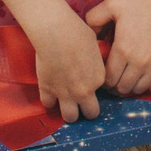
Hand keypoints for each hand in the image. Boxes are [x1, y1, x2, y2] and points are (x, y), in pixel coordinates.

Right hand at [29, 2, 108, 121]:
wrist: (56, 32)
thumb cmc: (77, 32)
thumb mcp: (94, 47)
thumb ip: (95, 63)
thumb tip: (91, 64)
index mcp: (98, 78)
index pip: (102, 95)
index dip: (94, 91)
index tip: (88, 86)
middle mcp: (84, 90)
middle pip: (90, 114)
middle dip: (86, 110)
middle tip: (80, 103)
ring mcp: (66, 93)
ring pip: (70, 117)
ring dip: (69, 111)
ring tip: (65, 103)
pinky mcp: (48, 90)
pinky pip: (49, 105)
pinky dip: (49, 100)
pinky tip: (50, 92)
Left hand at [86, 0, 150, 95]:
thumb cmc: (139, 3)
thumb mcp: (111, 5)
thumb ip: (92, 19)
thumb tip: (89, 38)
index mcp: (123, 49)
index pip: (108, 79)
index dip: (103, 80)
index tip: (104, 74)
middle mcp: (139, 62)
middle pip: (122, 88)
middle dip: (115, 85)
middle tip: (114, 77)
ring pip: (137, 90)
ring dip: (130, 86)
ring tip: (127, 76)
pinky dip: (146, 84)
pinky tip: (141, 74)